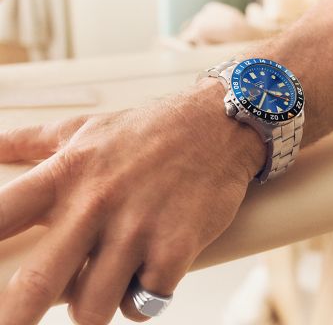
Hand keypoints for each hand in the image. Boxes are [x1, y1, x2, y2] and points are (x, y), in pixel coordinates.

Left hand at [0, 79, 264, 324]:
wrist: (215, 127)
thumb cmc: (149, 129)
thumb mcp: (85, 127)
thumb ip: (32, 140)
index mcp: (68, 172)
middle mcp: (97, 204)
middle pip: (35, 287)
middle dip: (16, 318)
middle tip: (17, 321)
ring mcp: (138, 229)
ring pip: (93, 308)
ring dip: (95, 305)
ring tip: (106, 283)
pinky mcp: (175, 249)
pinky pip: (144, 302)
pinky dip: (143, 298)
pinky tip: (147, 275)